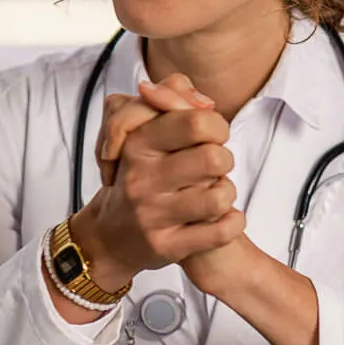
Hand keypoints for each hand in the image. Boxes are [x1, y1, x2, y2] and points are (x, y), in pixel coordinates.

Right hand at [69, 74, 245, 289]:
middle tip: (212, 168)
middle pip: (214, 158)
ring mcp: (153, 215)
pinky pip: (221, 231)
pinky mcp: (166, 246)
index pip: (197, 122)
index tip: (209, 138)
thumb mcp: (141, 129)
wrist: (110, 236)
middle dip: (224, 161)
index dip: (216, 127)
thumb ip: (172, 98)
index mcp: (137, 144)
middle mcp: (142, 179)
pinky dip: (232, 222)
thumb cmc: (137, 176)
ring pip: (220, 196)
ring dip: (226, 192)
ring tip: (213, 193)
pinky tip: (222, 218)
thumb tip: (204, 102)